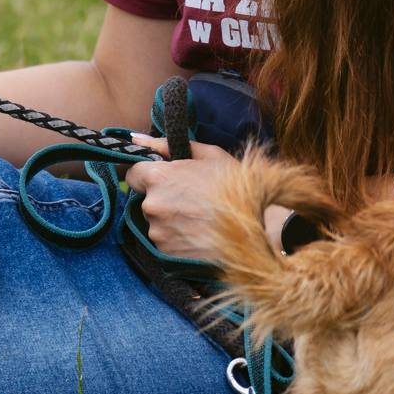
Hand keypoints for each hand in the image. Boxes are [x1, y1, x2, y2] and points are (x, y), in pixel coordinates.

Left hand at [124, 136, 239, 260]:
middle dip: (163, 199)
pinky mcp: (167, 255)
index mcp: (159, 178)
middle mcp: (152, 206)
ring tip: (200, 221)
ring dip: (170, 222)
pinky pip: (165, 244)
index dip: (148, 176)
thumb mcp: (209, 156)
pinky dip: (178, 241)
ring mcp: (158, 233)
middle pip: (146, 200)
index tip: (165, 181)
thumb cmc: (238, 188)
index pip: (132, 174)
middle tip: (192, 201)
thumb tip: (136, 139)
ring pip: (156, 224)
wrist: (261, 231)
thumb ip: (167, 145)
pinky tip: (200, 237)